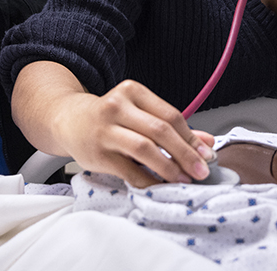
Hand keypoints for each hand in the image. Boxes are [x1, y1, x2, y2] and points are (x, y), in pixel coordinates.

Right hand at [51, 79, 215, 187]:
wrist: (69, 120)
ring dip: (169, 168)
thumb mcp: (140, 113)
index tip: (207, 155)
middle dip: (185, 154)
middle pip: (160, 131)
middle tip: (201, 171)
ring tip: (183, 179)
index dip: (191, 138)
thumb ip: (173, 126)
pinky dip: (148, 181)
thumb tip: (208, 143)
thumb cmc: (111, 118)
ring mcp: (105, 130)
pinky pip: (129, 170)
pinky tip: (160, 186)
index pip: (170, 115)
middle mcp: (116, 107)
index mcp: (132, 92)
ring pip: (144, 149)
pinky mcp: (97, 153)